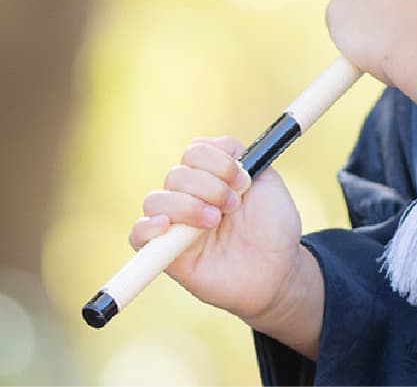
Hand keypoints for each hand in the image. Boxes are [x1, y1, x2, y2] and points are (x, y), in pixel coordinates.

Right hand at [128, 136, 304, 321]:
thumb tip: (219, 147)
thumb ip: (244, 159)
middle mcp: (190, 196)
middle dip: (208, 186)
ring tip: (213, 221)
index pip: (195, 152)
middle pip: (176, 174)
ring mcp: (177, 224)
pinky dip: (145, 227)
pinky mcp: (168, 254)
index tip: (243, 180)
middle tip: (232, 206)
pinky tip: (165, 226)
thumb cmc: (273, 228)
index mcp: (211, 176)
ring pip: (155, 200)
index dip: (217, 161)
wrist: (278, 270)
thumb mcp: (268, 184)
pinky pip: (137, 236)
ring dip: (185, 205)